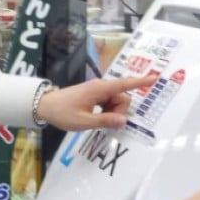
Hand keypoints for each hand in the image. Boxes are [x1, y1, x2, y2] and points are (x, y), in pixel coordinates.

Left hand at [35, 74, 155, 130]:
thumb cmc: (62, 113)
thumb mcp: (84, 121)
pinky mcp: (95, 96)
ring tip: (94, 119)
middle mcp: (101, 87)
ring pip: (117, 102)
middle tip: (101, 120)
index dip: (140, 82)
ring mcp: (98, 91)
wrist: (44, 106)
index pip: (124, 84)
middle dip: (119, 110)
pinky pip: (109, 103)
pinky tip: (96, 117)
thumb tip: (124, 121)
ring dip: (112, 112)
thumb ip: (105, 121)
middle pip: (123, 97)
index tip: (155, 78)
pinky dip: (107, 111)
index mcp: (100, 89)